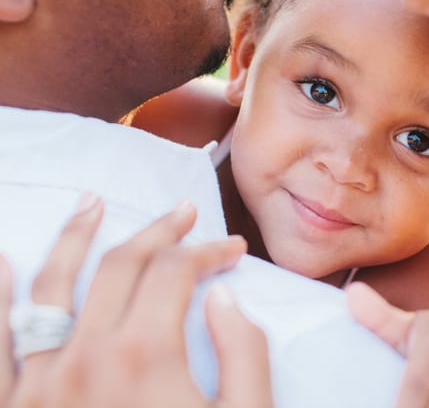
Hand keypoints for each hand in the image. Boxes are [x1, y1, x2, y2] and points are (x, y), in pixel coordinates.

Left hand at [0, 193, 272, 406]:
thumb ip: (245, 353)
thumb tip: (224, 299)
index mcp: (145, 356)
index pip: (176, 271)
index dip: (209, 250)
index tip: (233, 250)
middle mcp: (83, 357)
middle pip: (120, 265)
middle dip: (157, 232)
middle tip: (183, 214)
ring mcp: (37, 385)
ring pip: (50, 288)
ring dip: (74, 238)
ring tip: (92, 202)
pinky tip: (2, 261)